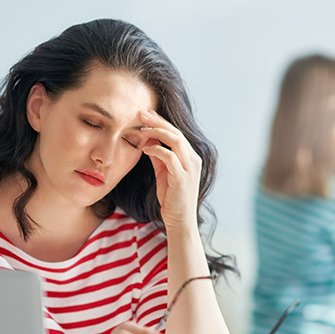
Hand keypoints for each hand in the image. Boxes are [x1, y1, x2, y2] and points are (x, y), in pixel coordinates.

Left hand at [139, 110, 201, 230]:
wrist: (180, 221)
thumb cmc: (172, 198)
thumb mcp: (164, 172)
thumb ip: (158, 156)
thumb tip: (148, 140)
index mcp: (191, 157)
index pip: (176, 133)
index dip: (161, 122)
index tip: (145, 114)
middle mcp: (193, 160)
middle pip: (176, 132)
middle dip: (158, 121)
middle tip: (141, 113)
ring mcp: (189, 168)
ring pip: (175, 140)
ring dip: (157, 132)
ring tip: (141, 128)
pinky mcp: (182, 178)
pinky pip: (169, 156)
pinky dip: (156, 150)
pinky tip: (144, 149)